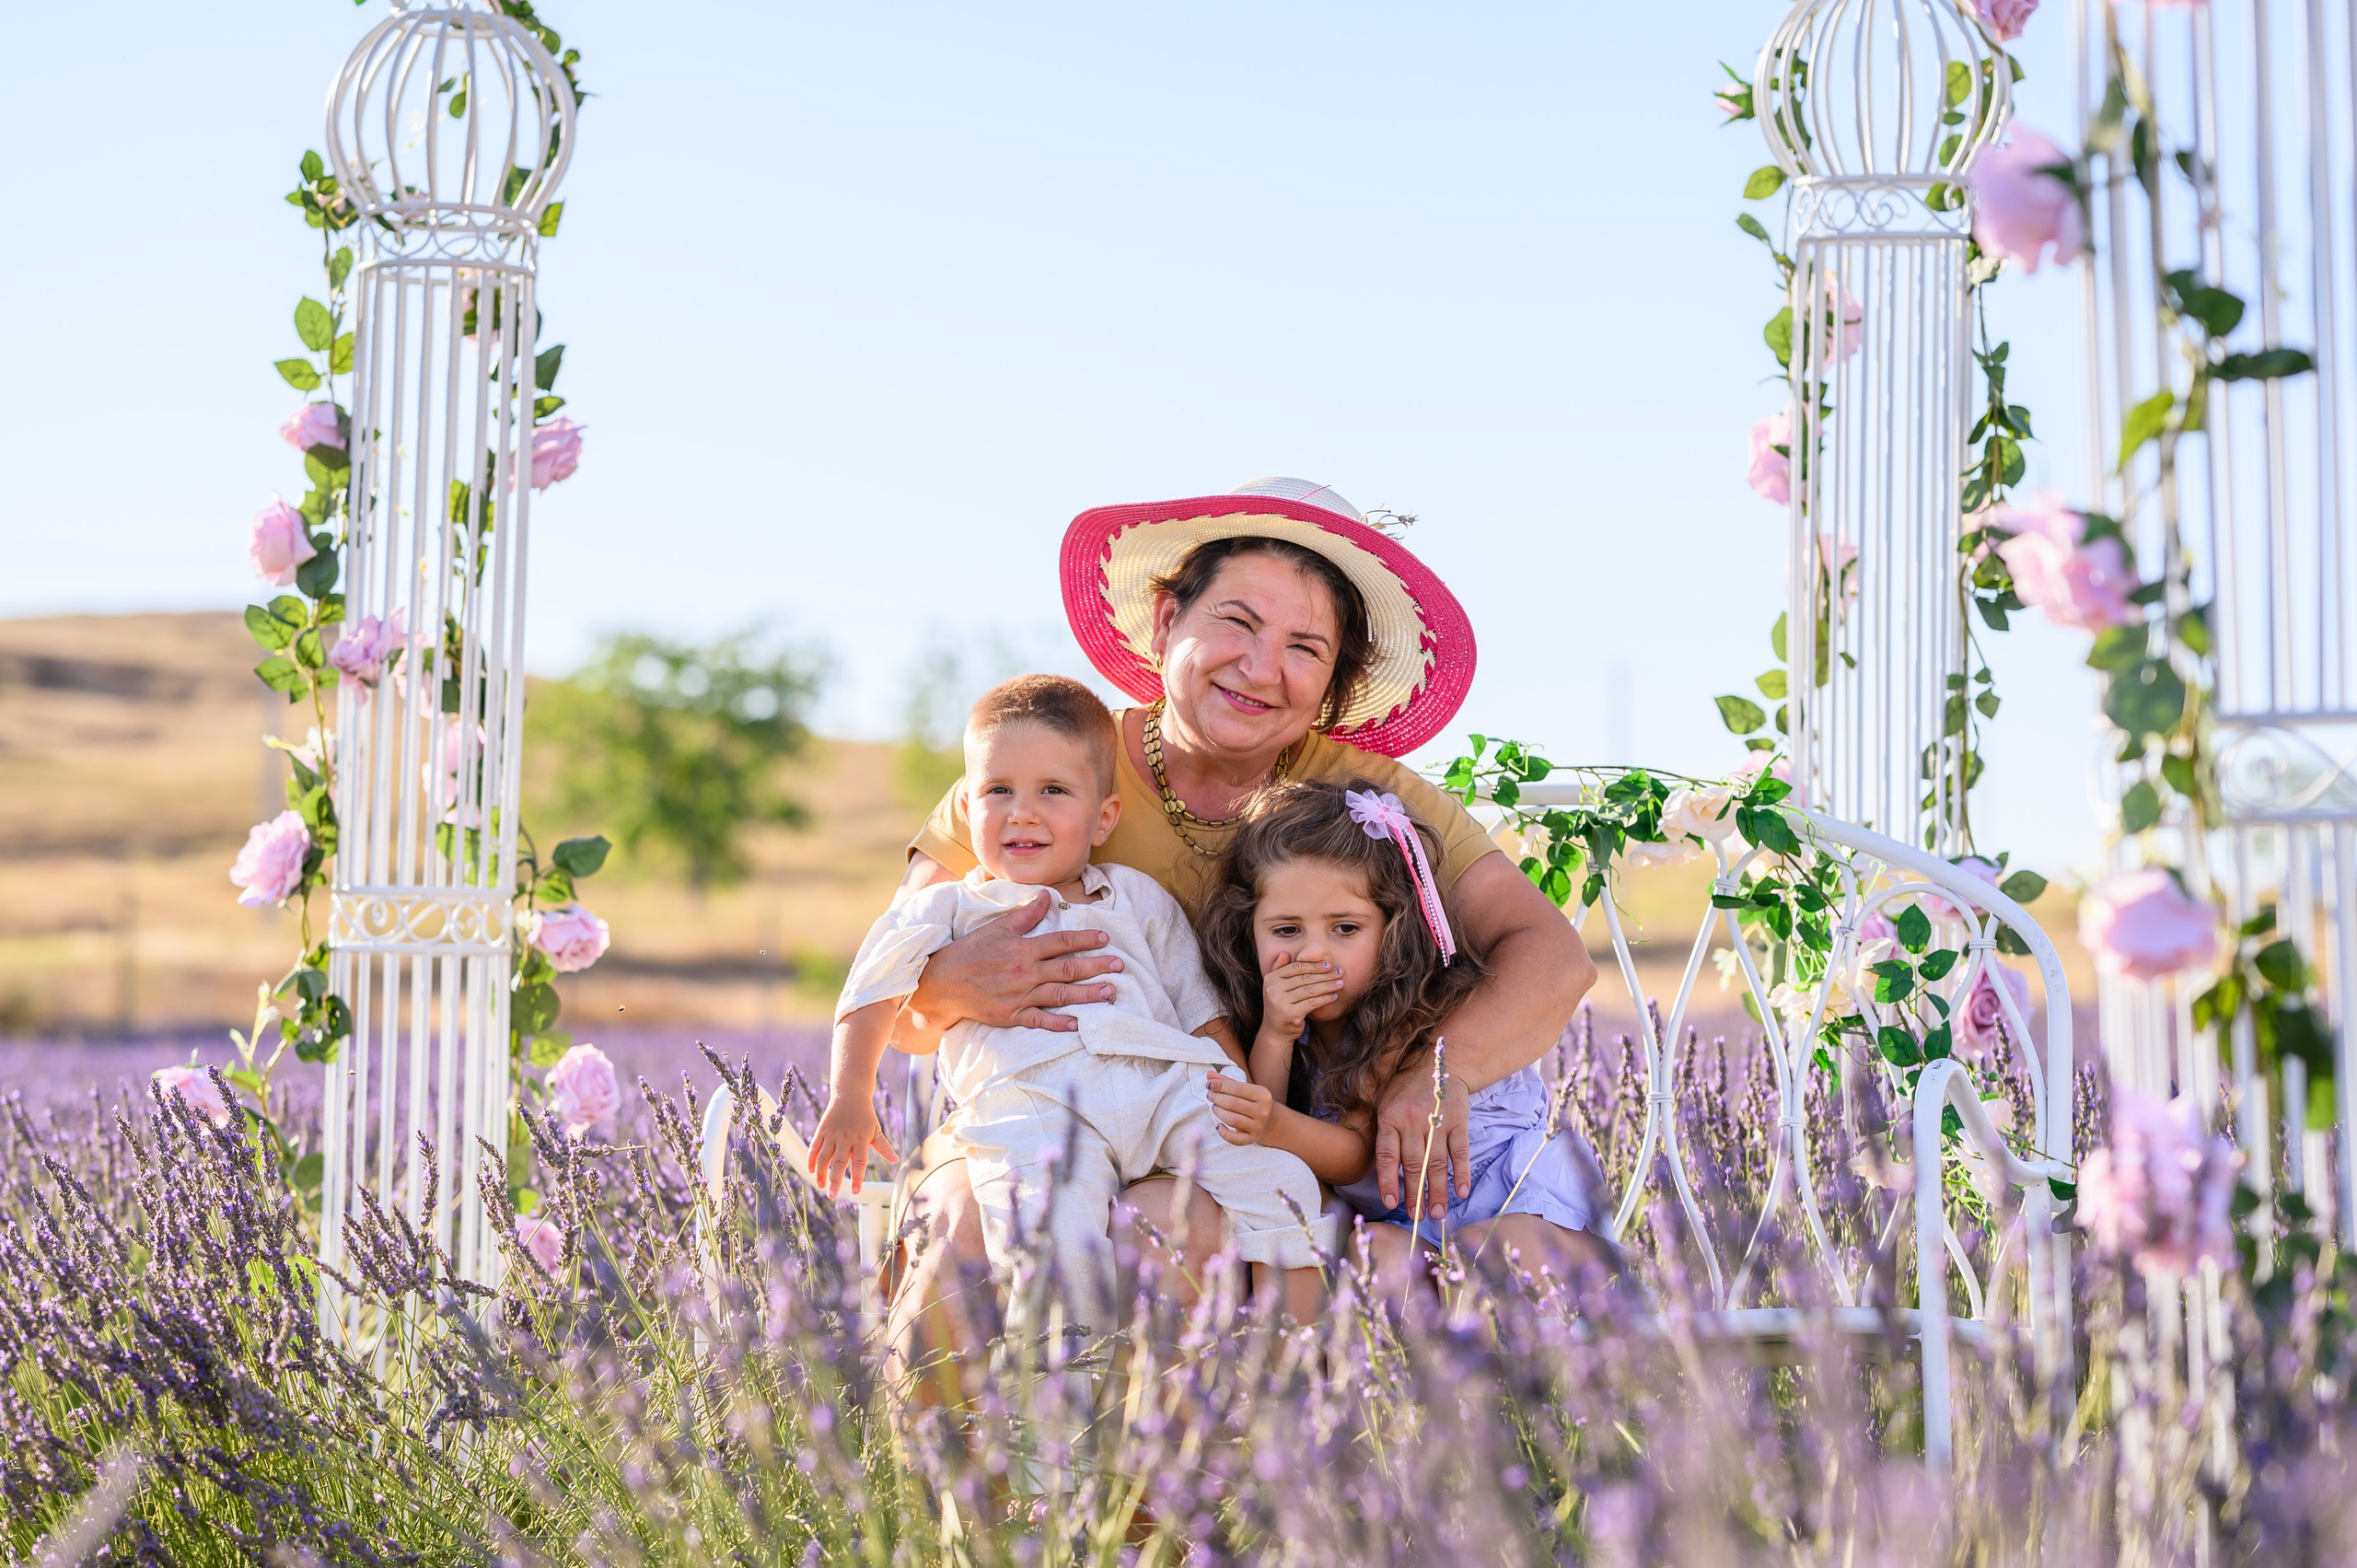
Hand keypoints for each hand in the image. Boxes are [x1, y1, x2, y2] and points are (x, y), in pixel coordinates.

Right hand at [809, 1092, 898, 1197]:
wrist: (850, 1095)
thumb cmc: (865, 1116)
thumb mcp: (876, 1130)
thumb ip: (884, 1147)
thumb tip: (896, 1160)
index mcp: (861, 1140)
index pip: (859, 1162)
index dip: (857, 1177)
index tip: (856, 1191)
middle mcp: (845, 1138)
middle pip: (839, 1162)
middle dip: (835, 1180)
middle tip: (833, 1195)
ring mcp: (832, 1135)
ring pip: (824, 1157)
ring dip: (821, 1173)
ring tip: (821, 1186)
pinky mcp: (822, 1131)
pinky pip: (814, 1147)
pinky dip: (811, 1159)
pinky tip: (811, 1170)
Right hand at [911, 889, 1123, 1033]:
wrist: (942, 983)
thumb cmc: (969, 952)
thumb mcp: (997, 929)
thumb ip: (1026, 915)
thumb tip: (1047, 897)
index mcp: (1023, 949)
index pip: (1061, 942)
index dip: (1085, 940)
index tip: (1105, 938)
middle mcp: (1025, 973)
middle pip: (1068, 969)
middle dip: (1096, 967)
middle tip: (1120, 965)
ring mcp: (1020, 997)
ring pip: (1060, 995)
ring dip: (1087, 994)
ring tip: (1109, 991)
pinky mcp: (1012, 1016)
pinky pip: (1040, 1021)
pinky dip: (1059, 1023)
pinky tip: (1079, 1024)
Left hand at [1206, 1072, 1274, 1145]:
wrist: (1271, 1121)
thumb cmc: (1254, 1102)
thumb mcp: (1246, 1089)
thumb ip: (1227, 1081)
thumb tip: (1208, 1074)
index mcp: (1263, 1095)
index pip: (1236, 1088)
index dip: (1220, 1085)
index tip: (1208, 1084)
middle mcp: (1263, 1111)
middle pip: (1232, 1103)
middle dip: (1217, 1098)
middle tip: (1209, 1095)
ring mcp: (1258, 1126)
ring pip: (1232, 1120)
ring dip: (1218, 1112)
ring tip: (1213, 1107)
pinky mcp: (1252, 1139)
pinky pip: (1235, 1139)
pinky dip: (1223, 1133)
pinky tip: (1217, 1125)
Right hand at [1259, 958, 1341, 1048]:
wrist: (1275, 1031)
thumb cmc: (1280, 1006)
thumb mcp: (1276, 987)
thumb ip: (1279, 969)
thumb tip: (1284, 953)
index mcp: (1271, 979)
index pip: (1296, 968)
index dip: (1314, 965)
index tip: (1329, 965)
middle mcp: (1273, 989)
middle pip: (1305, 978)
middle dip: (1325, 975)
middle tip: (1340, 973)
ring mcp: (1280, 1002)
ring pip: (1310, 990)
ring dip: (1328, 986)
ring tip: (1340, 983)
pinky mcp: (1290, 1014)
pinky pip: (1312, 1003)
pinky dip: (1325, 998)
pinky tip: (1334, 996)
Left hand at [1372, 1062, 1469, 1219]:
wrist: (1438, 1065)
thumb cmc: (1404, 1090)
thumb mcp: (1383, 1102)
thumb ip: (1381, 1133)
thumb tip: (1377, 1170)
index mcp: (1390, 1117)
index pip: (1386, 1155)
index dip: (1387, 1181)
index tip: (1390, 1204)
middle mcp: (1412, 1120)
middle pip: (1412, 1164)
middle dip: (1414, 1193)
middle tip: (1416, 1216)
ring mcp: (1436, 1120)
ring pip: (1436, 1162)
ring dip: (1437, 1190)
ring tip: (1437, 1213)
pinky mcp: (1458, 1121)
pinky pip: (1460, 1151)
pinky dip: (1461, 1172)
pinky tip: (1461, 1192)